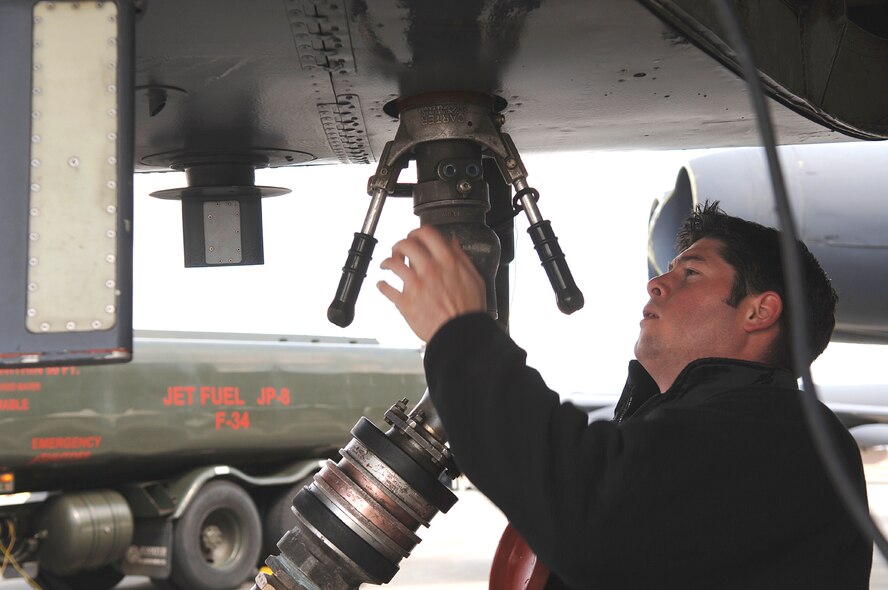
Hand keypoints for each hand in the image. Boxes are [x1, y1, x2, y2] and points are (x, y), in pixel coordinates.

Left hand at [377, 225, 486, 341]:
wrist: (460, 335)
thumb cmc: (468, 311)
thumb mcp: (474, 279)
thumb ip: (461, 258)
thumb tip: (453, 243)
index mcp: (447, 262)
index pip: (427, 234)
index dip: (417, 232)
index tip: (414, 236)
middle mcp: (429, 270)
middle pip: (406, 245)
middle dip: (400, 244)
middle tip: (399, 249)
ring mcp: (415, 286)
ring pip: (393, 264)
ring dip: (387, 262)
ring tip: (387, 264)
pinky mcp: (405, 302)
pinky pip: (387, 289)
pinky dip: (382, 286)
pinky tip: (382, 284)